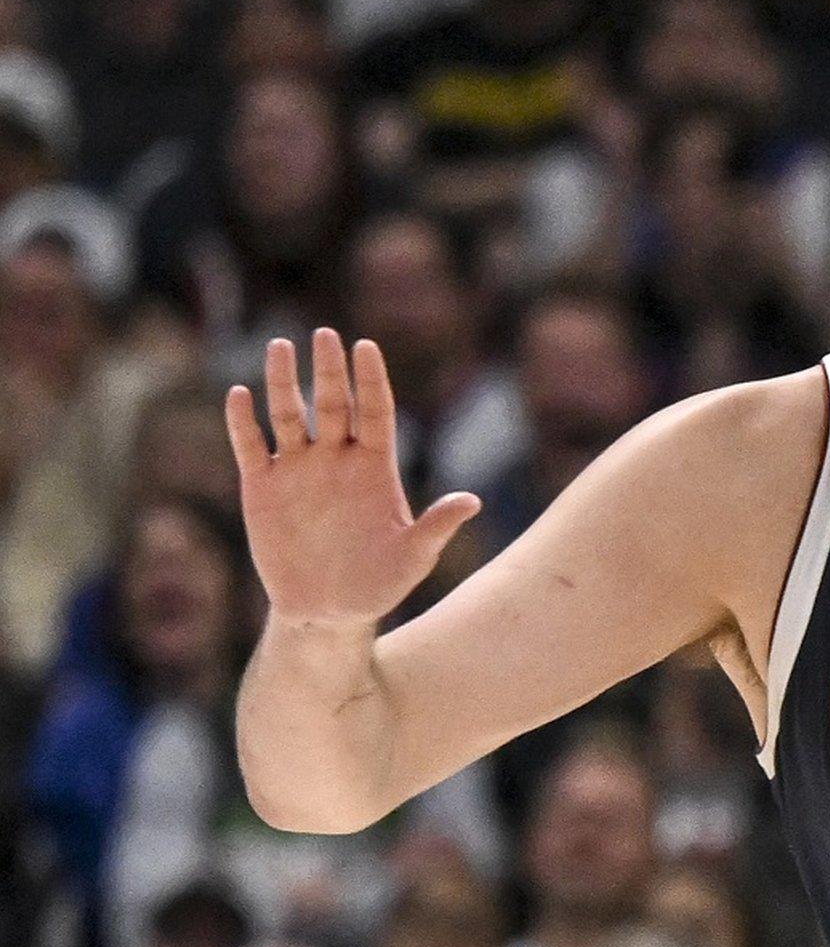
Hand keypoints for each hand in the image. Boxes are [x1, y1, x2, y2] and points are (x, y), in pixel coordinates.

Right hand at [225, 328, 480, 625]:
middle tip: (325, 334)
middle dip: (329, 370)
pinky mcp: (262, 487)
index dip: (370, 380)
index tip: (366, 346)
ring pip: (289, 415)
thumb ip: (437, 526)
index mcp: (374, 466)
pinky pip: (251, 446)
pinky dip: (243, 422)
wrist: (327, 612)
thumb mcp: (413, 557)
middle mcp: (336, 458)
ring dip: (284, 382)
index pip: (374, 411)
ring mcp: (298, 469)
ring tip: (280, 346)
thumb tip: (473, 501)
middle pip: (333, 404)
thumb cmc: (379, 583)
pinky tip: (239, 394)